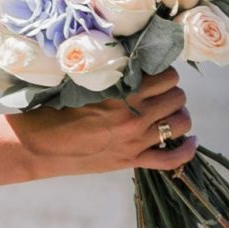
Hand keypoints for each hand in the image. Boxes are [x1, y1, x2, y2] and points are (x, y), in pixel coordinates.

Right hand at [11, 70, 197, 176]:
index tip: (155, 75)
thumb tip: (137, 66)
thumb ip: (114, 77)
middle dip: (172, 92)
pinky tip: (190, 141)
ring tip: (168, 114)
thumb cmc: (55, 110)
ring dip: (178, 115)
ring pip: (181, 122)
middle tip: (160, 94)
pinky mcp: (131, 160)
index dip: (164, 73)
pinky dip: (186, 150)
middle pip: (178, 96)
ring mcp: (135, 141)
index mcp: (123, 93)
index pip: (167, 75)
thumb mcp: (86, 85)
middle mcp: (134, 116)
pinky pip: (171, 159)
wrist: (38, 146)